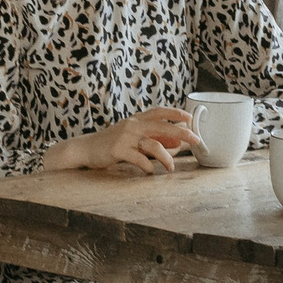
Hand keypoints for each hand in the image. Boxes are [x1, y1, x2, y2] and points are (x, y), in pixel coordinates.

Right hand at [72, 107, 204, 174]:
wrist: (86, 149)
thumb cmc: (112, 143)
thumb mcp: (133, 137)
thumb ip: (153, 138)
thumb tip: (177, 144)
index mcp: (137, 119)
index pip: (159, 111)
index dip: (176, 113)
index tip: (190, 117)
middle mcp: (133, 125)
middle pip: (162, 126)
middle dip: (182, 133)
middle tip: (196, 140)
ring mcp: (125, 137)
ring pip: (154, 145)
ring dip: (166, 158)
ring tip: (171, 168)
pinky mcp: (118, 150)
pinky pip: (140, 159)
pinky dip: (148, 167)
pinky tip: (150, 171)